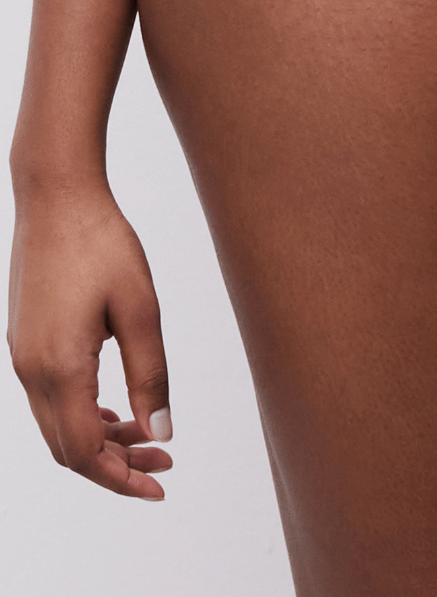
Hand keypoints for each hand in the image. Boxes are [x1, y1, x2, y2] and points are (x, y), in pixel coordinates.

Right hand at [8, 188, 173, 498]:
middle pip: (68, 448)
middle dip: (116, 466)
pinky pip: (52, 400)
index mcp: (59, 368)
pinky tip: (119, 410)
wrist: (57, 198)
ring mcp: (22, 357)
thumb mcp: (142, 309)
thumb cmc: (102, 244)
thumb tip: (162, 430)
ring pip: (58, 425)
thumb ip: (151, 373)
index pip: (85, 452)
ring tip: (151, 438)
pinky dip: (86, 415)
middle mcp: (30, 371)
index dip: (121, 478)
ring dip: (102, 441)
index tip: (161, 485)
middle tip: (166, 461)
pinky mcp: (26, 342)